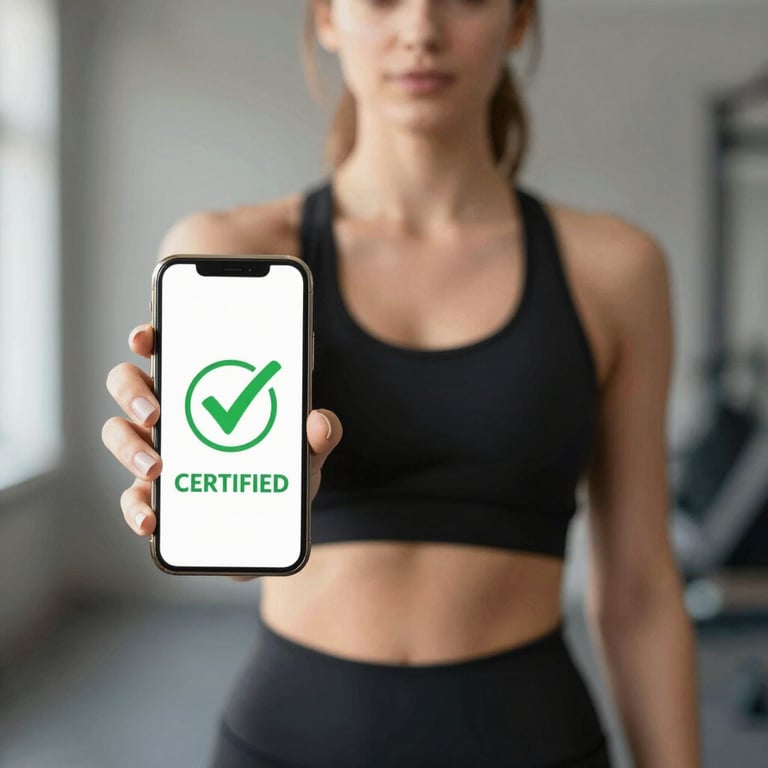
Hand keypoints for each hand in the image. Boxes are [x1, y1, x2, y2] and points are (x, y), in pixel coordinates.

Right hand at [102, 323, 342, 539]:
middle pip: (128, 385)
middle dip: (132, 393)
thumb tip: (319, 422)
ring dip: (129, 448)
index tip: (146, 338)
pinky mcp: (154, 496)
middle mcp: (170, 414)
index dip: (147, 338)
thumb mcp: (306, 447)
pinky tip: (150, 520)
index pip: (164, 349)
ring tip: (156, 468)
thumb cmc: (282, 467)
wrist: (277, 521)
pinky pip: (131, 498)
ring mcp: (156, 452)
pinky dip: (135, 509)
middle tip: (156, 414)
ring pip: (118, 435)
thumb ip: (319, 432)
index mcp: (201, 387)